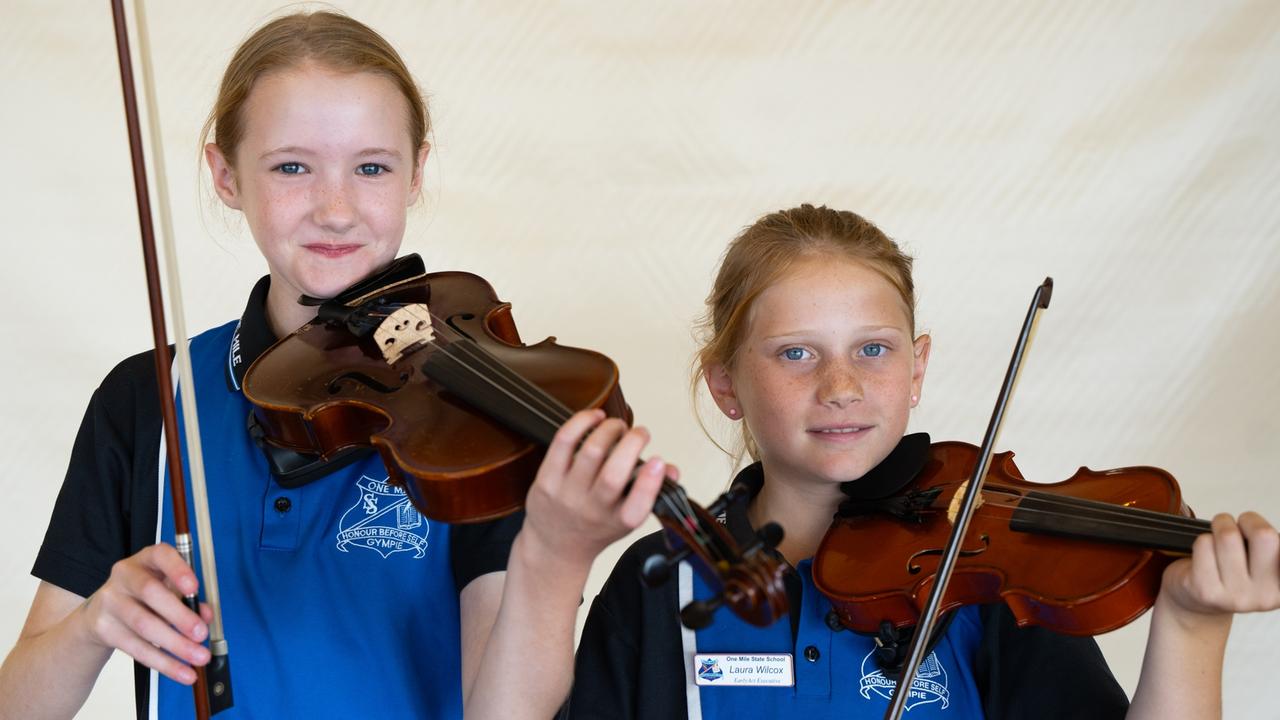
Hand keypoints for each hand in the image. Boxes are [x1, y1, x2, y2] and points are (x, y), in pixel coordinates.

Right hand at [79, 543, 211, 684]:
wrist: (100, 614)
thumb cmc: (145, 597)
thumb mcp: (167, 588)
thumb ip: (189, 599)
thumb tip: (206, 615)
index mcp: (146, 559)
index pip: (160, 555)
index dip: (177, 570)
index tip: (194, 588)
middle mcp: (124, 576)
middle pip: (150, 593)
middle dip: (179, 616)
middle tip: (202, 634)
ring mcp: (110, 602)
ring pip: (144, 625)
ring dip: (175, 645)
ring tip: (199, 657)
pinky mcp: (104, 629)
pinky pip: (137, 648)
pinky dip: (164, 663)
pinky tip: (183, 672)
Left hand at [520, 409, 669, 567]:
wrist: (556, 545)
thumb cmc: (597, 526)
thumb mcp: (628, 517)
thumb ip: (652, 493)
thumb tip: (671, 470)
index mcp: (619, 521)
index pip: (637, 507)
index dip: (650, 482)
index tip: (658, 461)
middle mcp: (593, 510)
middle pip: (613, 475)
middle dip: (632, 443)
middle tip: (641, 433)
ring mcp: (567, 495)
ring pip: (591, 453)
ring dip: (610, 429)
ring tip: (618, 426)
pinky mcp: (547, 479)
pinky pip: (563, 442)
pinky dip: (582, 422)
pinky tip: (595, 417)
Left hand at [1158, 512, 1279, 623]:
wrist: (1196, 603)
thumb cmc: (1232, 574)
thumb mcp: (1262, 566)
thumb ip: (1271, 549)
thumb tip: (1262, 529)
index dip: (1269, 531)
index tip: (1262, 534)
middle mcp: (1265, 596)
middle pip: (1264, 535)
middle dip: (1249, 520)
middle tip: (1239, 526)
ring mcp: (1235, 596)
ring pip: (1228, 536)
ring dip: (1220, 526)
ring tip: (1218, 536)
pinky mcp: (1206, 590)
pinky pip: (1204, 543)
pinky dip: (1202, 540)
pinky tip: (1203, 553)